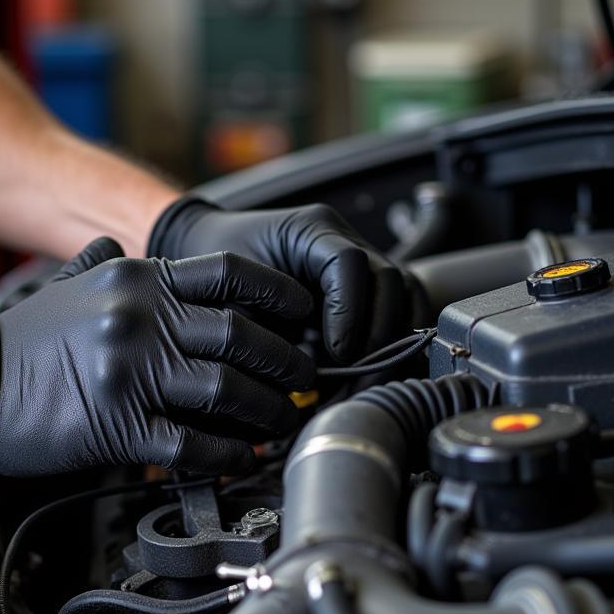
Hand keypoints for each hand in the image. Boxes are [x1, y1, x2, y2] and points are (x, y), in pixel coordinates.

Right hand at [0, 238, 314, 476]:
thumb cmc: (20, 340)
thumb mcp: (68, 283)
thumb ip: (101, 260)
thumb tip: (115, 238)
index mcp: (136, 280)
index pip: (230, 276)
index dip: (281, 296)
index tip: (306, 315)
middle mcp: (139, 318)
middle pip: (241, 336)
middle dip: (287, 362)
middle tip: (306, 379)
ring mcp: (129, 371)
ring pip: (227, 390)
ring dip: (267, 411)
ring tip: (283, 420)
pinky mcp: (117, 423)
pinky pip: (192, 442)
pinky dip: (227, 454)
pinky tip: (241, 457)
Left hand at [148, 197, 406, 361]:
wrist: (210, 256)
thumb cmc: (214, 274)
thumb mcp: (228, 298)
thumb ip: (260, 329)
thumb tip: (295, 379)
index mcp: (310, 230)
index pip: (350, 264)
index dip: (349, 312)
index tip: (337, 353)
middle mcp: (343, 240)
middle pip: (389, 282)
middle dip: (377, 337)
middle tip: (353, 379)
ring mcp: (361, 261)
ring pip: (403, 298)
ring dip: (387, 346)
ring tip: (357, 382)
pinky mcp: (367, 287)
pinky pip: (397, 313)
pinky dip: (386, 346)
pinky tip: (361, 376)